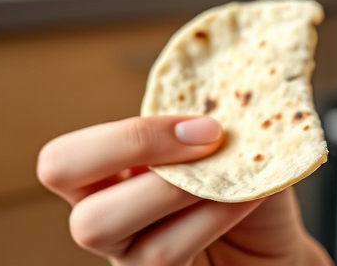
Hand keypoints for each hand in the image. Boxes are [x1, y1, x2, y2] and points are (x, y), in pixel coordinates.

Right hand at [37, 116, 332, 265]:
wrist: (275, 254)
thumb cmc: (250, 197)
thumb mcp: (232, 150)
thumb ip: (219, 120)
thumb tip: (233, 88)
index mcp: (112, 178)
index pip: (63, 156)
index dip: (123, 132)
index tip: (199, 121)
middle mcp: (107, 218)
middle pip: (62, 174)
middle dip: (135, 142)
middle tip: (209, 138)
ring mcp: (126, 256)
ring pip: (105, 223)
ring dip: (177, 186)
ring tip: (232, 173)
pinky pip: (164, 251)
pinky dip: (213, 215)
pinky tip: (250, 198)